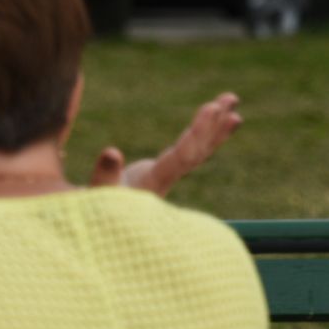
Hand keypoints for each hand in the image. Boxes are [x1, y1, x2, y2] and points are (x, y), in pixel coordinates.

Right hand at [89, 92, 242, 196]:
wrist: (101, 229)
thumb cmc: (97, 211)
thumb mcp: (98, 194)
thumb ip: (104, 175)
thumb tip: (112, 152)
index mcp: (154, 183)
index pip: (182, 158)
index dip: (197, 133)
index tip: (210, 109)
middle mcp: (167, 180)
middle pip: (197, 152)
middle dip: (213, 126)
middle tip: (229, 100)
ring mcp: (168, 176)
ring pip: (199, 150)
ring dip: (215, 125)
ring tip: (231, 99)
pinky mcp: (164, 172)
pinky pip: (191, 150)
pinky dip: (205, 132)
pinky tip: (218, 117)